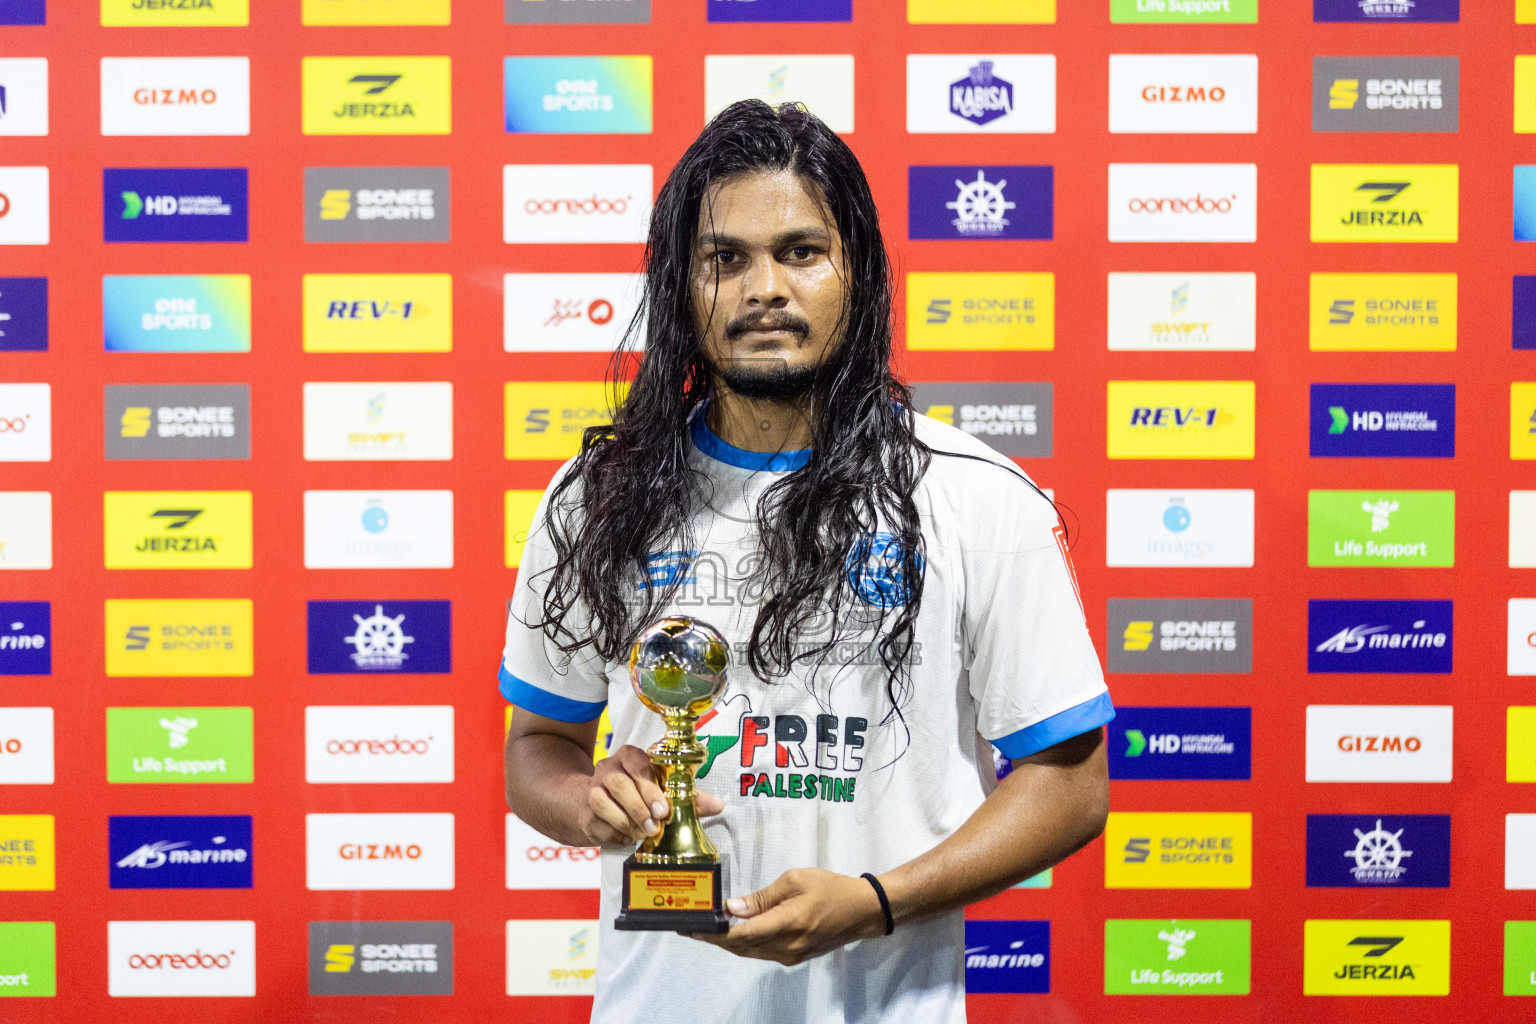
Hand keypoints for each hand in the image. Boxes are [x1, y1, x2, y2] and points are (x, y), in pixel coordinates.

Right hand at [580, 744, 723, 847]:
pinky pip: (595, 823)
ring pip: (601, 801)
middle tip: (655, 826)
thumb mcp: (663, 791)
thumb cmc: (639, 794)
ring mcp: (592, 789)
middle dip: (638, 806)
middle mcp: (607, 768)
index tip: (663, 809)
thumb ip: (689, 797)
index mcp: (629, 756)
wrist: (598, 806)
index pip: (637, 763)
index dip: (649, 786)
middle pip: (618, 783)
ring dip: (625, 821)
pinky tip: (627, 838)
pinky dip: (613, 834)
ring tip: (643, 834)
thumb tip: (718, 805)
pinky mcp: (584, 813)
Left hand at [688, 868, 886, 965]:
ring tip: (706, 929)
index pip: (743, 934)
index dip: (715, 933)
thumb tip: (733, 908)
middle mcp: (787, 946)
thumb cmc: (829, 888)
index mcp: (788, 924)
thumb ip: (762, 897)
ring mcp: (790, 956)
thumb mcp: (795, 880)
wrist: (860, 910)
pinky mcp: (794, 957)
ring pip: (750, 952)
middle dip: (715, 938)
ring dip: (727, 942)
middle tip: (691, 927)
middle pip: (741, 946)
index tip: (694, 927)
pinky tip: (733, 932)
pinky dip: (744, 943)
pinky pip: (761, 952)